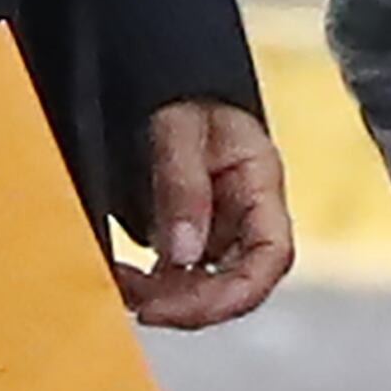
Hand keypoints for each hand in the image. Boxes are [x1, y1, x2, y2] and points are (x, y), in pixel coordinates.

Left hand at [115, 101, 293, 332]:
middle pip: (237, 283)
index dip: (228, 296)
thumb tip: (183, 258)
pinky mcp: (193, 235)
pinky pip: (180, 274)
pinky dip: (151, 284)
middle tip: (137, 302)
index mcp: (261, 183)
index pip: (270, 256)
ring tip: (119, 282)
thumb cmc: (182, 96)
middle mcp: (248, 215)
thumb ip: (183, 187)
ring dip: (165, 297)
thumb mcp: (178, 127)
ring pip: (205, 286)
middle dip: (188, 304)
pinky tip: (121, 276)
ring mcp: (222, 228)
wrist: (168, 85)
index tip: (171, 306)